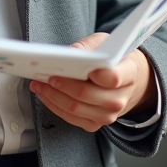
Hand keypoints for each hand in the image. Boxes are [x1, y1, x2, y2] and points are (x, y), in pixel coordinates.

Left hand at [29, 33, 156, 132]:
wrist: (123, 80)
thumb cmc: (113, 57)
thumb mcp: (105, 43)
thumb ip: (88, 46)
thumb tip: (70, 52)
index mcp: (128, 74)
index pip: (112, 78)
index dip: (95, 74)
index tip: (77, 66)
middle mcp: (119, 99)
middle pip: (87, 95)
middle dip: (63, 84)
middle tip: (47, 75)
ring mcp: (108, 115)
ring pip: (75, 108)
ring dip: (53, 96)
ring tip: (39, 84)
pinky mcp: (94, 124)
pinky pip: (71, 118)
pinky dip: (54, 105)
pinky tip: (45, 94)